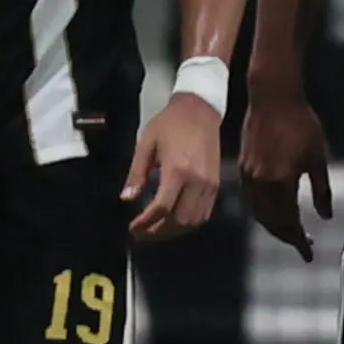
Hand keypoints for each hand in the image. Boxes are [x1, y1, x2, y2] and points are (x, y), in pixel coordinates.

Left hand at [125, 90, 223, 243]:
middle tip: (142, 232)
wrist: (200, 111)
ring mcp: (210, 185)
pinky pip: (204, 213)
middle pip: (179, 220)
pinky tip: (174, 220)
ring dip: (174, 231)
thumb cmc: (169, 124)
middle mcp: (197, 181)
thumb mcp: (146, 144)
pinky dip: (188, 223)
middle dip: (158, 231)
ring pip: (193, 221)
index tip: (133, 227)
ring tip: (156, 230)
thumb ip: (136, 174)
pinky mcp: (216, 185)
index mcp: (178, 170)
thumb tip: (127, 198)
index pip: (162, 208)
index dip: (146, 223)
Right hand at [238, 79, 334, 261]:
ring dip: (274, 226)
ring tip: (292, 233)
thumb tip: (325, 217)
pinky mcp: (243, 168)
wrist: (273, 98)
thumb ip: (321, 190)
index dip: (298, 240)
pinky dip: (264, 212)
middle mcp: (259, 184)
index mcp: (279, 182)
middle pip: (270, 221)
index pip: (288, 221)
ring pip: (259, 212)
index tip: (309, 254)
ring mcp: (248, 176)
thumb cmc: (301, 124)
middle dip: (287, 236)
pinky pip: (252, 200)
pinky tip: (275, 212)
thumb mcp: (317, 158)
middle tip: (303, 245)